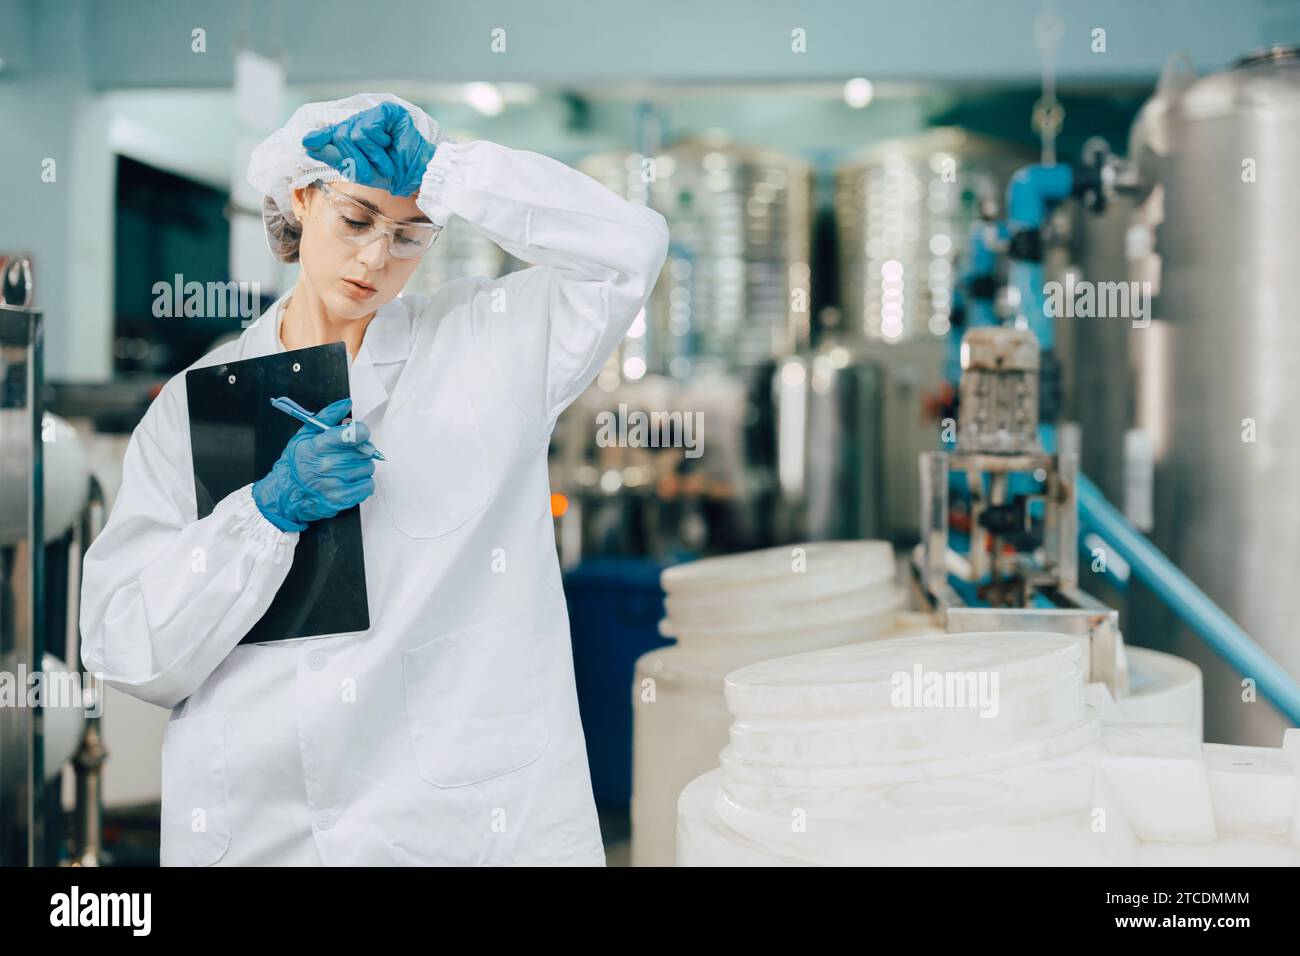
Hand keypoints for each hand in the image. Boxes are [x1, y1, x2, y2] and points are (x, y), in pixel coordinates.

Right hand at [252, 399, 376, 531]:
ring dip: (361, 467)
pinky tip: (350, 481)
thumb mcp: (305, 434)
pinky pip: (367, 487)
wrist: (284, 493)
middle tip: (347, 454)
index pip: (355, 434)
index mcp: (319, 445)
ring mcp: (334, 483)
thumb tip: (347, 403)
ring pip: (368, 468)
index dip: (362, 433)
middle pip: (365, 451)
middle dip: (360, 451)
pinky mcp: (339, 499)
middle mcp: (327, 464)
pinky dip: (363, 484)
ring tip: (346, 469)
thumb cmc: (296, 463)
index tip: (359, 435)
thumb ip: (327, 416)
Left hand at [301, 102, 435, 197]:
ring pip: (355, 133)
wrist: (413, 176)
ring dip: (371, 156)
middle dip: (354, 159)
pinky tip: (390, 146)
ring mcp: (376, 115)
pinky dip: (378, 145)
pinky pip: (369, 128)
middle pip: (341, 135)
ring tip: (385, 162)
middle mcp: (363, 121)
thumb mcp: (357, 168)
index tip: (306, 143)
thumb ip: (333, 155)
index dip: (321, 137)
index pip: (334, 131)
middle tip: (370, 171)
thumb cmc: (389, 173)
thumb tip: (307, 144)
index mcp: (355, 134)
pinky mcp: (388, 112)